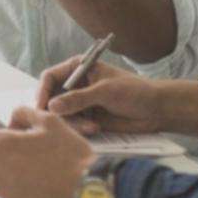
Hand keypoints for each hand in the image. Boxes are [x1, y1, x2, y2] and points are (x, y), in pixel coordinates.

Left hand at [0, 107, 93, 197]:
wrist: (87, 188)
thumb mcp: (49, 121)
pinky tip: (37, 179)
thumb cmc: (70, 156)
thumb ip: (24, 113)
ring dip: (5, 166)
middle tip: (11, 145)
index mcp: (2, 145)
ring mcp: (3, 189)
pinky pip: (7, 190)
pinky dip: (16, 184)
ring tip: (33, 164)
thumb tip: (13, 118)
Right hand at [38, 57, 197, 137]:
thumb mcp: (106, 91)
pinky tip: (94, 128)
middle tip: (65, 123)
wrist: (156, 110)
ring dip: (72, 123)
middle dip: (57, 112)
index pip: (50, 77)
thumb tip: (52, 106)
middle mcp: (75, 85)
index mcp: (78, 68)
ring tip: (91, 126)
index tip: (42, 108)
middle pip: (51, 99)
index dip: (42, 92)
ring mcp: (80, 103)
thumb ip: (79, 98)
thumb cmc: (135, 91)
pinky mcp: (87, 118)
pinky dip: (79, 129)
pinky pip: (72, 126)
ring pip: (61, 115)